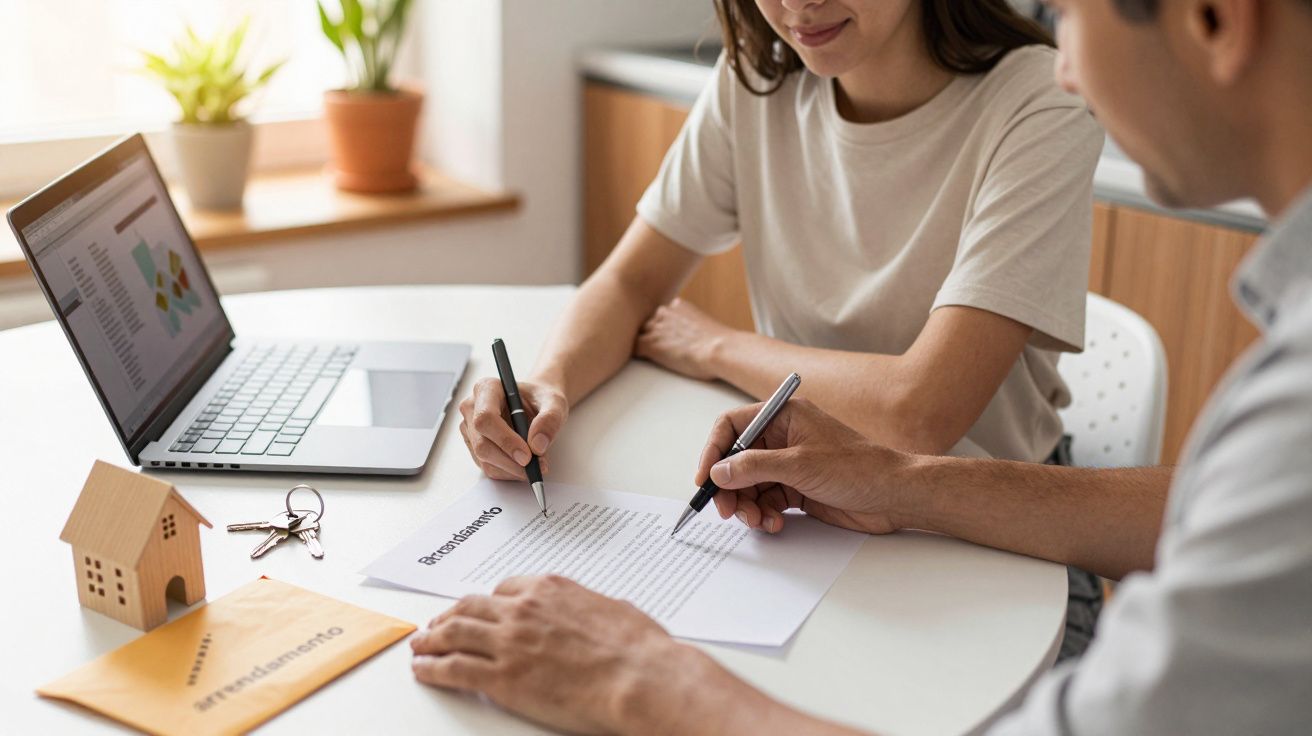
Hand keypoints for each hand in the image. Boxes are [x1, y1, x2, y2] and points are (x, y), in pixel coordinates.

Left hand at [411, 575, 714, 734]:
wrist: (639, 676)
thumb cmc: (638, 648)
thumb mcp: (613, 611)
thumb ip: (588, 610)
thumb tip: (592, 616)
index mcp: (550, 590)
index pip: (505, 588)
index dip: (487, 601)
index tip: (480, 609)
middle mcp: (523, 610)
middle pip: (471, 606)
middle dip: (450, 615)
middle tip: (438, 625)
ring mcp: (508, 642)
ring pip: (455, 632)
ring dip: (432, 638)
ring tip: (420, 645)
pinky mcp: (500, 677)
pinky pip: (453, 668)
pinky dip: (432, 668)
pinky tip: (423, 670)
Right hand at [458, 378, 566, 480]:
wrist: (536, 404)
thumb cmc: (541, 399)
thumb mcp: (554, 402)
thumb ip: (549, 419)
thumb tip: (537, 445)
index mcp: (486, 389)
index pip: (486, 418)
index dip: (505, 440)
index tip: (527, 456)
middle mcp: (472, 408)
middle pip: (482, 443)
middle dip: (510, 461)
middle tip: (536, 467)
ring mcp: (470, 429)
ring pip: (484, 460)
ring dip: (512, 469)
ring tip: (536, 465)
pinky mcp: (475, 447)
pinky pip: (488, 467)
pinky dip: (509, 472)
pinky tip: (525, 466)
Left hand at [635, 298, 733, 381]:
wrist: (719, 349)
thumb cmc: (720, 344)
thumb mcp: (704, 326)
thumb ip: (692, 327)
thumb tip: (694, 338)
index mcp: (678, 306)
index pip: (661, 316)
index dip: (664, 330)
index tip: (670, 340)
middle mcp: (664, 313)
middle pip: (647, 324)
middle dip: (653, 336)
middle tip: (663, 351)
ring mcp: (655, 328)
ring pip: (639, 336)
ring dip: (644, 346)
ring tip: (653, 359)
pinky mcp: (649, 344)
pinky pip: (633, 350)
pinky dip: (637, 357)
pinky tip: (645, 363)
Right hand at [697, 398, 909, 534]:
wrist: (895, 495)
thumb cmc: (859, 468)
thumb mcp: (800, 464)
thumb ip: (754, 467)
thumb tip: (719, 471)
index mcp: (783, 416)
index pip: (732, 426)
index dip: (713, 451)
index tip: (704, 478)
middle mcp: (783, 437)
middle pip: (736, 460)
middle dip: (729, 487)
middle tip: (726, 510)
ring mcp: (789, 464)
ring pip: (749, 484)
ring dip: (747, 505)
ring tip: (758, 521)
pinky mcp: (797, 488)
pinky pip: (766, 501)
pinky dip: (764, 514)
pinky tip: (775, 524)